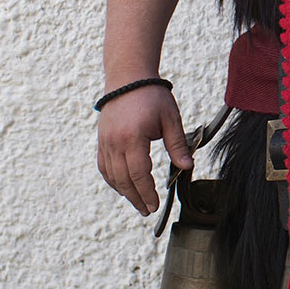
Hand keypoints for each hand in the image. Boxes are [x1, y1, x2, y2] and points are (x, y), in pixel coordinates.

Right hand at [98, 85, 193, 215]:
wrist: (128, 77)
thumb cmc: (152, 96)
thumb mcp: (170, 118)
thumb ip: (177, 144)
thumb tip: (187, 167)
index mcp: (133, 137)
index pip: (139, 174)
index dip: (147, 192)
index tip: (155, 205)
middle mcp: (115, 142)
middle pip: (124, 179)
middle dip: (136, 198)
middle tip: (147, 210)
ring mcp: (105, 142)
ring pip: (112, 175)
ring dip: (124, 192)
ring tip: (138, 203)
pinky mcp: (102, 140)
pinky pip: (104, 166)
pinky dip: (112, 180)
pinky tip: (123, 187)